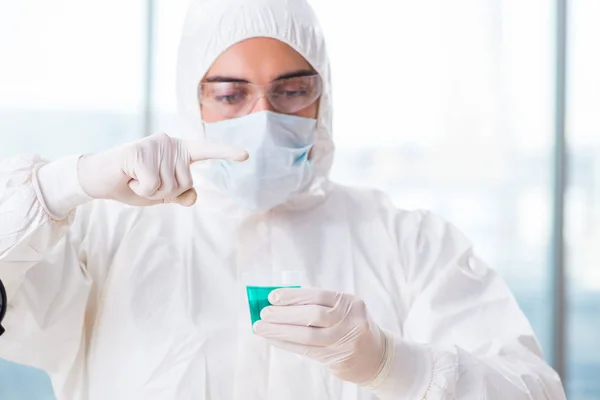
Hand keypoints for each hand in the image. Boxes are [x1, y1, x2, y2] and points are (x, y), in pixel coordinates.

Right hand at [78, 133, 246, 206]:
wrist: (99, 179)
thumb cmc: (133, 184)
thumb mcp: (161, 194)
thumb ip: (179, 194)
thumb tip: (192, 197)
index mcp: (178, 151)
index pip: (206, 151)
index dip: (226, 153)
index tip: (246, 155)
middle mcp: (170, 143)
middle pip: (186, 183)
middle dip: (166, 193)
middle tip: (145, 183)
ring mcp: (156, 144)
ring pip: (170, 186)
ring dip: (152, 192)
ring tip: (136, 180)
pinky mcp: (140, 151)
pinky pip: (153, 185)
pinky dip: (141, 189)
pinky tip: (130, 178)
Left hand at [253, 288, 389, 384]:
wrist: (377, 356)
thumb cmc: (351, 326)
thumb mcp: (344, 309)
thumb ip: (319, 304)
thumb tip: (281, 301)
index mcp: (350, 303)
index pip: (319, 295)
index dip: (294, 295)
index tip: (273, 296)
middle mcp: (350, 321)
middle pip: (312, 315)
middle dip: (284, 314)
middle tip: (263, 312)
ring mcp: (344, 342)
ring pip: (307, 335)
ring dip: (280, 330)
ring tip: (261, 327)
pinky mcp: (337, 359)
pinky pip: (306, 350)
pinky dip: (286, 343)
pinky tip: (273, 339)